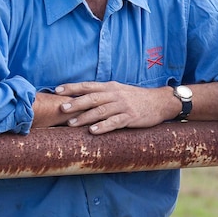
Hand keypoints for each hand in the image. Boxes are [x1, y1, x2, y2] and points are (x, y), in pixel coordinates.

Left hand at [54, 81, 174, 133]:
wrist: (160, 102)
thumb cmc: (137, 98)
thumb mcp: (120, 90)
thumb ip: (103, 93)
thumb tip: (82, 97)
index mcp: (111, 87)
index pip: (88, 85)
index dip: (72, 87)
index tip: (57, 90)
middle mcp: (115, 95)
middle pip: (92, 98)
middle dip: (75, 103)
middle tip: (61, 109)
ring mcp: (123, 106)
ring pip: (101, 111)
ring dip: (85, 117)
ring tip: (71, 124)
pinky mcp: (131, 117)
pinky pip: (114, 122)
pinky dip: (103, 126)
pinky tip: (93, 131)